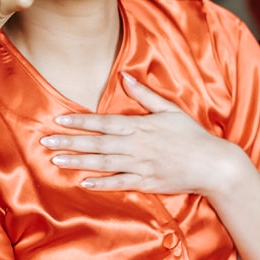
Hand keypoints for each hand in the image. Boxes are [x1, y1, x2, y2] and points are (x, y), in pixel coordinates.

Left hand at [41, 73, 244, 195]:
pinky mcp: (146, 182)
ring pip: (103, 163)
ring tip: (56, 159)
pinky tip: (83, 182)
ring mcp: (141, 165)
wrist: (213, 165)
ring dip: (78, 161)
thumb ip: (144, 95)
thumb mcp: (170, 109)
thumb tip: (124, 76)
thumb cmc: (192, 135)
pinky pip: (120, 183)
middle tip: (46, 140)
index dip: (80, 121)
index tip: (59, 119)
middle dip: (70, 141)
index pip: (104, 122)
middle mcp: (137, 146)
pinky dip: (102, 183)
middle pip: (97, 143)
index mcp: (141, 126)